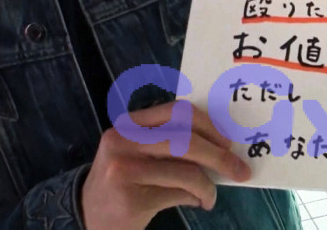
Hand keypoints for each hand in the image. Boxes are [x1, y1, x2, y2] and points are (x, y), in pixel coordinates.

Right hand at [81, 102, 250, 229]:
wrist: (88, 215)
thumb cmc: (125, 180)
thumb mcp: (140, 152)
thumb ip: (171, 141)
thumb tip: (223, 145)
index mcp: (129, 124)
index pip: (177, 111)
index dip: (209, 124)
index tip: (228, 141)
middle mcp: (123, 141)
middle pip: (185, 139)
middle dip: (219, 155)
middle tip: (238, 170)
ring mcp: (124, 170)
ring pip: (186, 171)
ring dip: (208, 186)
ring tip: (210, 196)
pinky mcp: (130, 199)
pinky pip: (179, 194)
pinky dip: (196, 198)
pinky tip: (197, 203)